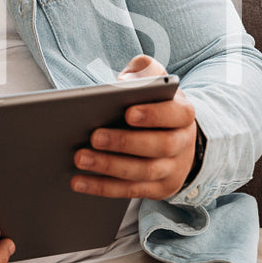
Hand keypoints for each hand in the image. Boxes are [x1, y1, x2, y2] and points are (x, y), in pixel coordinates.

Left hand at [71, 55, 198, 200]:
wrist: (175, 140)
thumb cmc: (155, 105)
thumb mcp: (155, 82)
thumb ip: (143, 71)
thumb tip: (125, 82)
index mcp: (183, 114)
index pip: (176, 114)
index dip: (154, 115)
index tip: (128, 113)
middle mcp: (182, 143)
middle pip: (160, 146)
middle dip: (125, 142)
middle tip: (94, 137)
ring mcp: (172, 169)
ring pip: (143, 172)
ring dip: (109, 166)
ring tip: (80, 158)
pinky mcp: (158, 189)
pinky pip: (130, 191)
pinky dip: (102, 187)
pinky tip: (78, 181)